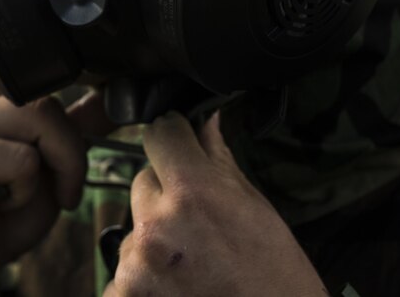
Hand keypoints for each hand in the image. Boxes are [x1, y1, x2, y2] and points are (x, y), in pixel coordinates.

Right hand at [0, 62, 111, 296]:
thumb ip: (73, 125)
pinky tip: (0, 203)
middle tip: (65, 185)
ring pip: (38, 118)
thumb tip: (114, 96)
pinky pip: (21, 159)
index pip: (40, 68)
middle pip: (44, 92)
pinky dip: (25, 190)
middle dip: (70, 144)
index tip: (92, 127)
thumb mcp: (47, 160)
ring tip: (26, 194)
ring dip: (55, 167)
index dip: (74, 95)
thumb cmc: (0, 210)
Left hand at [104, 112, 326, 296]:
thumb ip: (218, 160)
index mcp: (192, 193)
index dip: (174, 137)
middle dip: (165, 196)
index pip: (159, 135)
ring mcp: (135, 266)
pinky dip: (143, 279)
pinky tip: (176, 288)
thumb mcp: (256, 210)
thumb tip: (204, 119)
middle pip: (142, 183)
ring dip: (153, 240)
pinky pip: (122, 273)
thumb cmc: (277, 276)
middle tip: (198, 224)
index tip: (182, 146)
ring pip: (132, 229)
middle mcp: (155, 226)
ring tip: (191, 263)